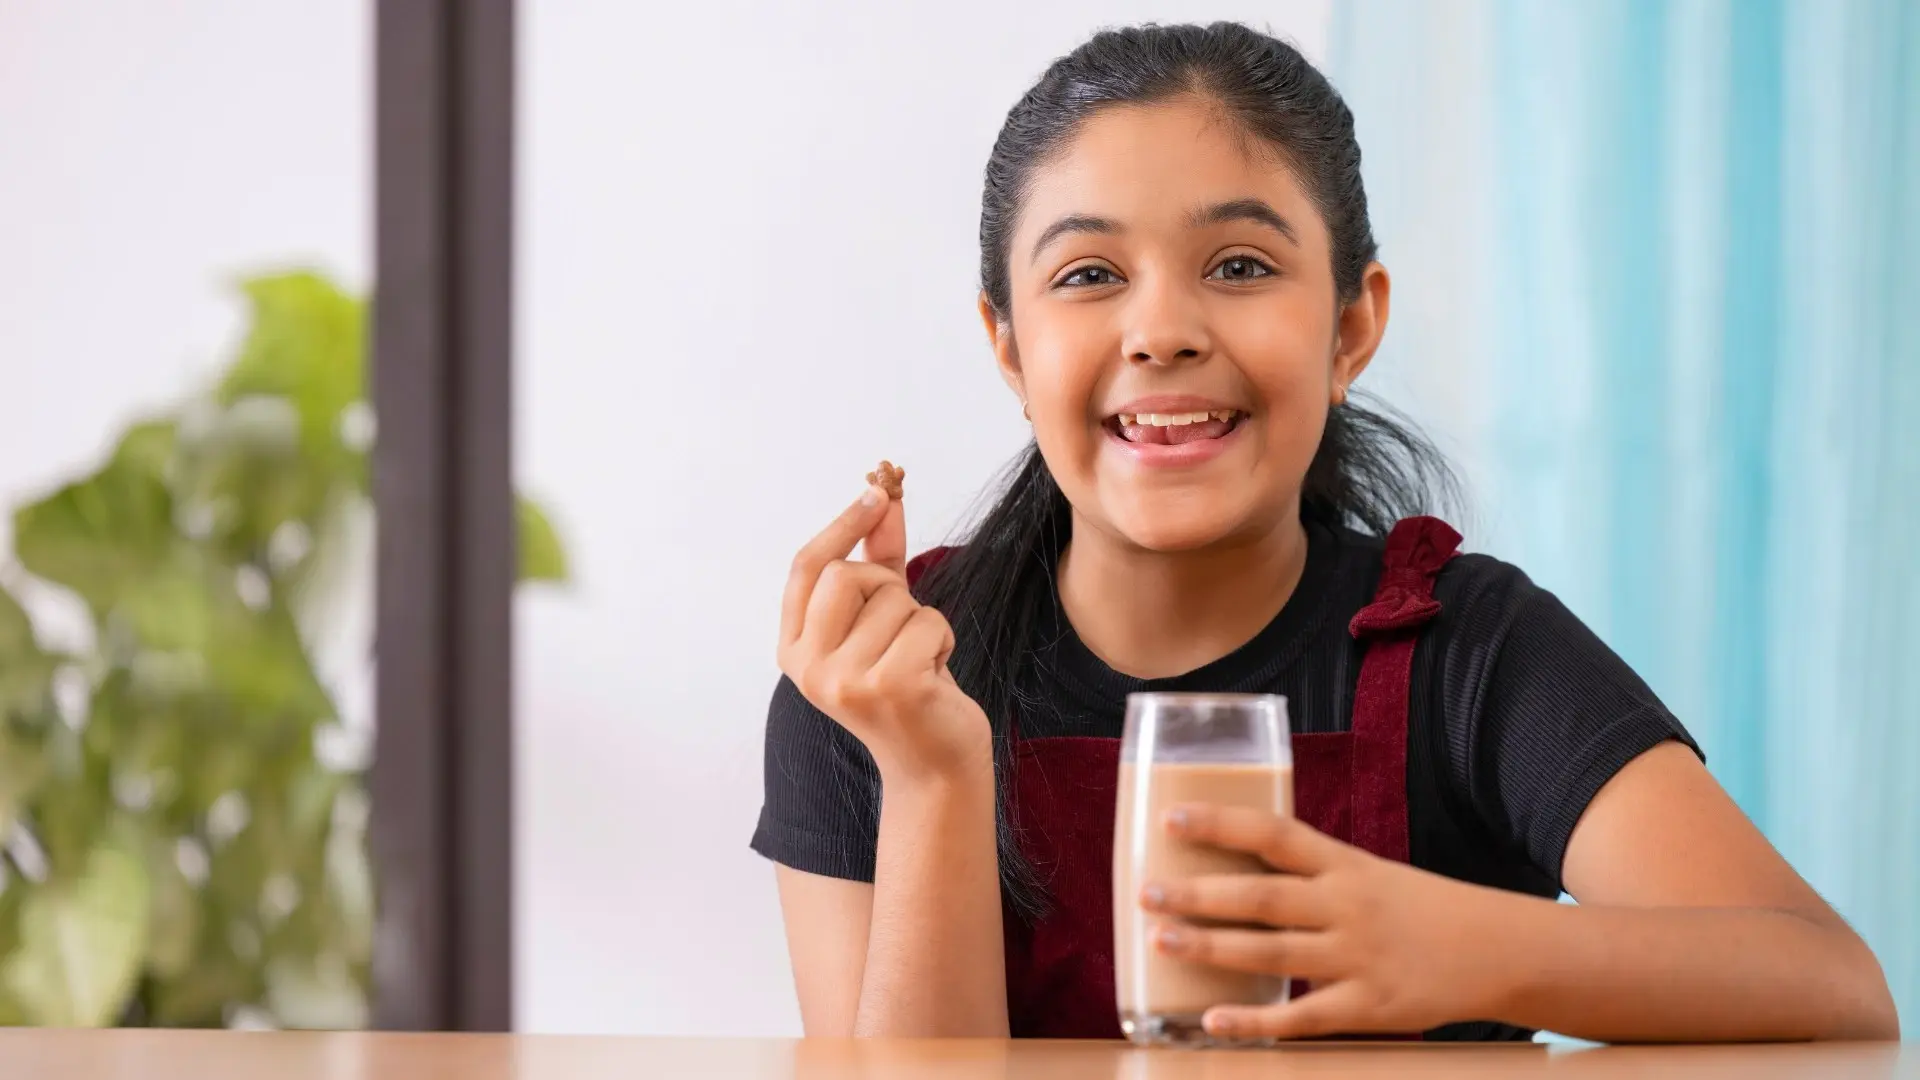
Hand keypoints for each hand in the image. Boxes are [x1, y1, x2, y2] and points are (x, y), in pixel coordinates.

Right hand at [778, 484, 989, 781]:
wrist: (934, 765)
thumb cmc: (909, 687)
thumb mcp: (883, 621)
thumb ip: (877, 559)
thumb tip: (884, 495)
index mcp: (794, 651)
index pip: (806, 568)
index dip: (841, 525)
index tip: (876, 492)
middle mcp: (809, 669)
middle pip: (846, 573)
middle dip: (888, 585)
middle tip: (902, 627)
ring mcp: (846, 681)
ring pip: (895, 598)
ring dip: (923, 620)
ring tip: (920, 661)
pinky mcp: (890, 687)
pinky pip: (927, 621)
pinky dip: (943, 638)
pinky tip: (936, 674)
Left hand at [1141, 805, 1516, 1039]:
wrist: (1496, 950)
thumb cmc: (1415, 908)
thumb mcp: (1364, 873)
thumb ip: (1307, 873)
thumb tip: (1231, 866)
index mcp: (1342, 865)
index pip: (1273, 834)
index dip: (1220, 824)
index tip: (1169, 818)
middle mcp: (1345, 906)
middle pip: (1261, 896)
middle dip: (1198, 894)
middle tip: (1145, 891)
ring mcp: (1356, 957)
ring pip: (1271, 953)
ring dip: (1211, 947)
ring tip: (1160, 940)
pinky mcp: (1368, 1007)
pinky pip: (1302, 1018)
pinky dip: (1256, 1023)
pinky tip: (1212, 1021)